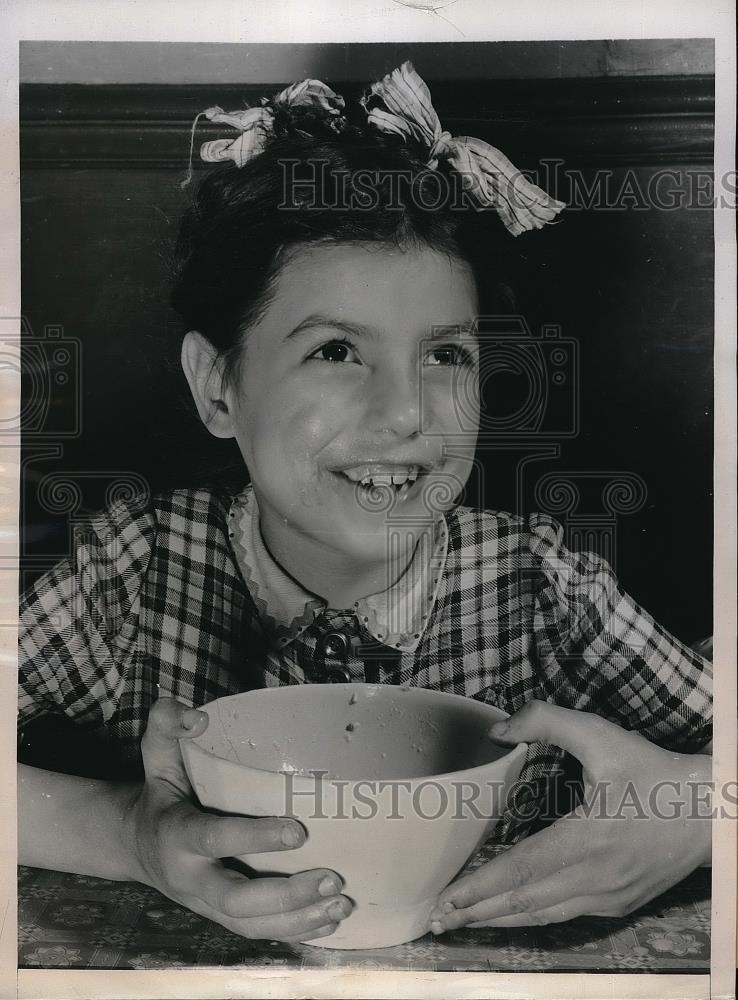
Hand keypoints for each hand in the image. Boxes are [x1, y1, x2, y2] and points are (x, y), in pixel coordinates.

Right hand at [122, 698, 351, 941]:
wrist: (133, 844)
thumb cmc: (159, 791)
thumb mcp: (156, 755)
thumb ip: (168, 724)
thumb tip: (199, 716)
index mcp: (176, 834)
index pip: (216, 839)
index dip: (256, 837)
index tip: (299, 830)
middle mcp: (190, 877)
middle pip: (237, 900)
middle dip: (286, 895)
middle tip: (333, 878)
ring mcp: (205, 903)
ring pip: (250, 925)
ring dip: (299, 920)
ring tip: (341, 904)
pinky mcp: (220, 917)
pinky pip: (256, 933)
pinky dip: (294, 932)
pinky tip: (329, 922)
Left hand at [429, 700, 710, 930]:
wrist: (708, 813)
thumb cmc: (652, 772)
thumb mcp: (601, 736)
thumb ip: (548, 722)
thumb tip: (498, 729)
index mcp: (588, 838)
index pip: (521, 870)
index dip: (480, 887)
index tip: (445, 898)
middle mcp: (594, 877)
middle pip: (523, 902)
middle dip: (476, 912)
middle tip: (434, 920)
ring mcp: (607, 897)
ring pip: (542, 916)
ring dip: (498, 921)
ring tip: (460, 923)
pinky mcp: (617, 905)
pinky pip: (564, 916)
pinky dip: (531, 918)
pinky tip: (510, 915)